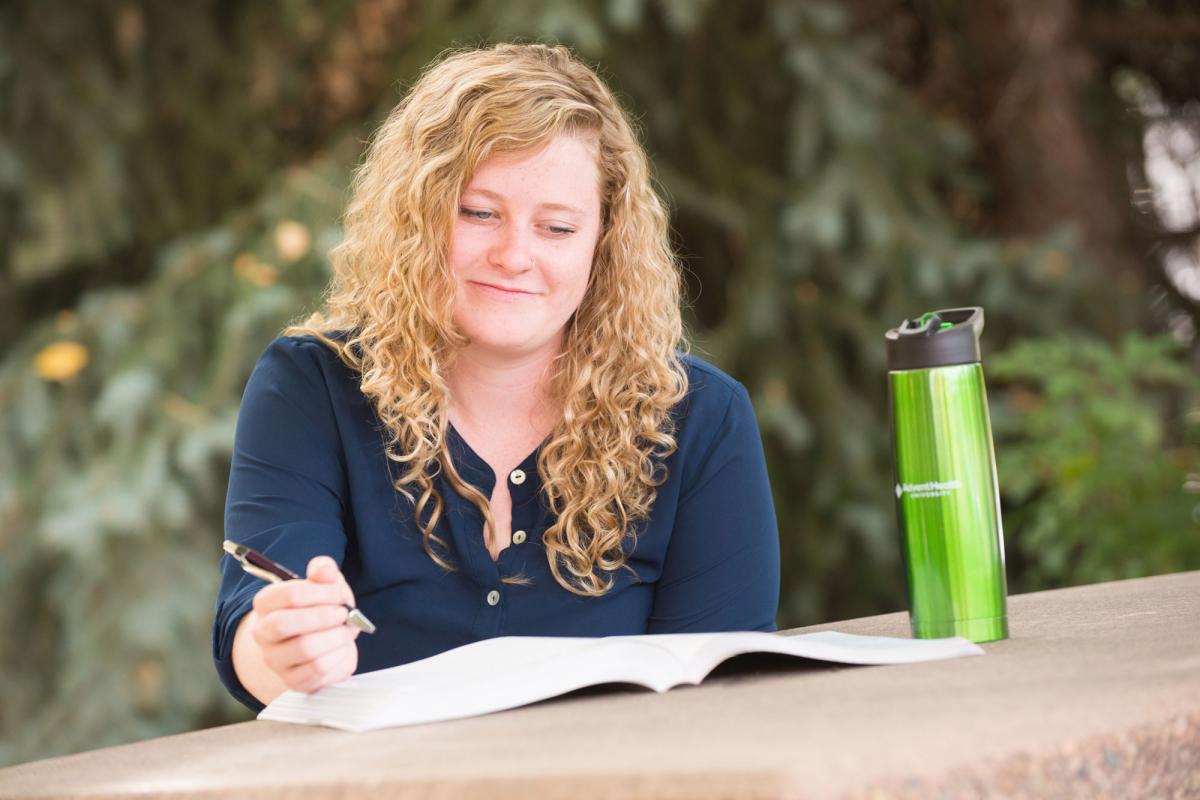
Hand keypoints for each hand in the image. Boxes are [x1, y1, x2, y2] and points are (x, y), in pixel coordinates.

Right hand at [248, 556, 359, 693]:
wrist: (322, 642)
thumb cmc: (321, 609)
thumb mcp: (324, 585)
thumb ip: (324, 572)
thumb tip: (323, 569)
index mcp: (266, 603)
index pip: (289, 594)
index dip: (322, 592)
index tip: (340, 594)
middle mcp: (263, 632)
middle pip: (285, 624)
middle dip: (323, 616)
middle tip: (343, 613)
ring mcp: (275, 659)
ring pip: (304, 648)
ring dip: (334, 637)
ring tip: (346, 631)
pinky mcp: (292, 681)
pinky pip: (317, 670)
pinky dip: (337, 656)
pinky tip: (341, 648)